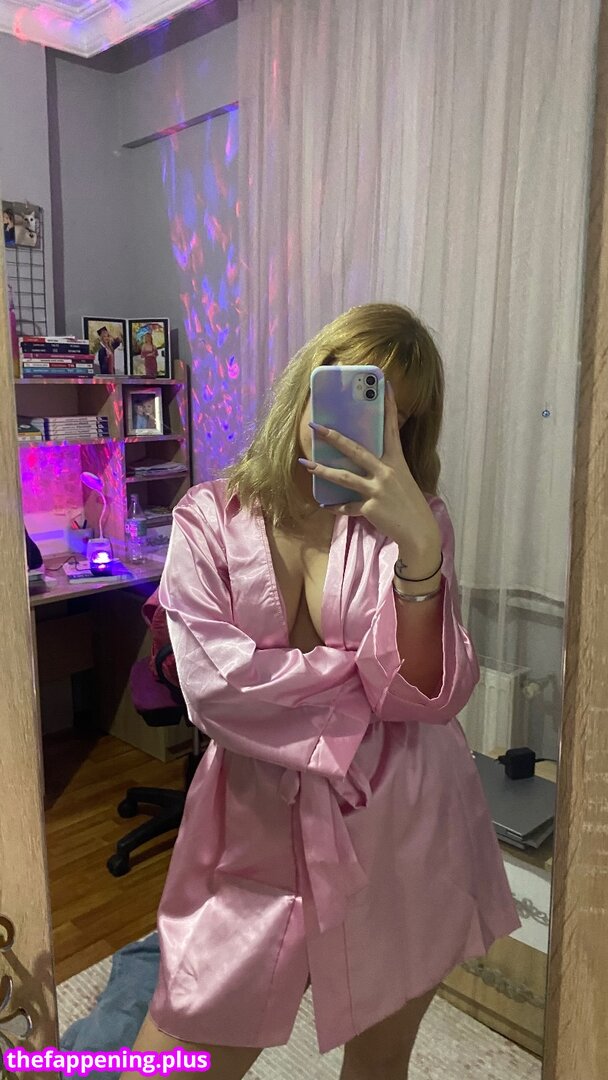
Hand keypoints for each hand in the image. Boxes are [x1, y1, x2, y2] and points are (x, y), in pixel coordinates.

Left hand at [300, 381, 440, 554]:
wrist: (420, 532)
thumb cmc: (409, 505)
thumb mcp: (401, 480)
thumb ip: (385, 469)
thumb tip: (365, 461)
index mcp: (396, 461)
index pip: (391, 429)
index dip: (389, 406)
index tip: (384, 384)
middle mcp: (387, 472)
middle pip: (356, 450)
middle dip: (334, 437)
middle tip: (316, 426)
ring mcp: (378, 490)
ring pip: (345, 477)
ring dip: (324, 470)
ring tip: (307, 464)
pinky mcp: (371, 508)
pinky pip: (348, 506)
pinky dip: (337, 507)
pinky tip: (325, 506)